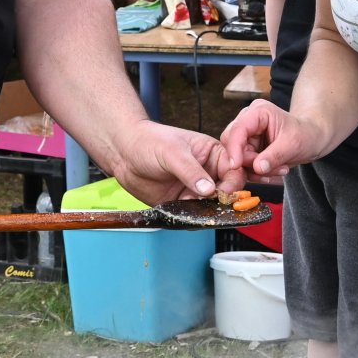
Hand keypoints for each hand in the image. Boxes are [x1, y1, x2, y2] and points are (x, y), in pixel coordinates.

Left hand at [103, 119, 234, 206]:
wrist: (123, 153)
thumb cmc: (149, 141)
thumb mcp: (172, 152)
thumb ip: (190, 171)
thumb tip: (208, 189)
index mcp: (213, 153)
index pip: (233, 170)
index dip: (232, 183)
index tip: (224, 193)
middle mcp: (207, 172)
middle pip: (227, 191)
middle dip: (222, 200)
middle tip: (213, 205)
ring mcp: (195, 187)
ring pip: (211, 205)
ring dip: (207, 210)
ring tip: (196, 208)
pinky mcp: (182, 201)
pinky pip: (194, 212)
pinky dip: (193, 216)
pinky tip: (186, 212)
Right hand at [219, 99, 329, 181]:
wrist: (312, 139)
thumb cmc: (306, 135)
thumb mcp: (293, 145)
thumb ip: (274, 156)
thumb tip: (257, 168)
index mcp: (258, 112)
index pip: (238, 129)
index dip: (234, 148)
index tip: (236, 166)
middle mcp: (248, 121)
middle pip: (232, 144)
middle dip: (247, 162)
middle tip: (268, 171)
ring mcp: (247, 136)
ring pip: (237, 157)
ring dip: (255, 170)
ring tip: (280, 170)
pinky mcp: (248, 149)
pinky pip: (244, 165)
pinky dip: (257, 173)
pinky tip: (274, 172)